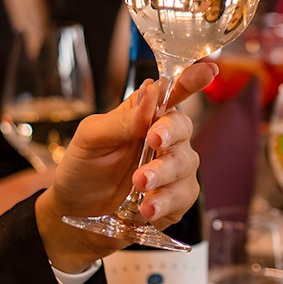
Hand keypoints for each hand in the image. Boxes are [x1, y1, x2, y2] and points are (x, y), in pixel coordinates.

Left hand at [35, 62, 216, 270]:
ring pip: (185, 163)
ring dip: (163, 173)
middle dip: (170, 133)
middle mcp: (166, 139)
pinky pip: (184, 196)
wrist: (75, 212)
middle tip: (153, 140)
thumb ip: (121, 119)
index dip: (192, 80)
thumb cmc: (83, 168)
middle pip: (183, 127)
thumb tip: (151, 93)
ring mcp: (174, 169)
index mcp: (146, 116)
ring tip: (139, 183)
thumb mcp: (91, 138)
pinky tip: (148, 208)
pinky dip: (167, 202)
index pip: (174, 92)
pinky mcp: (176, 199)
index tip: (207, 71)